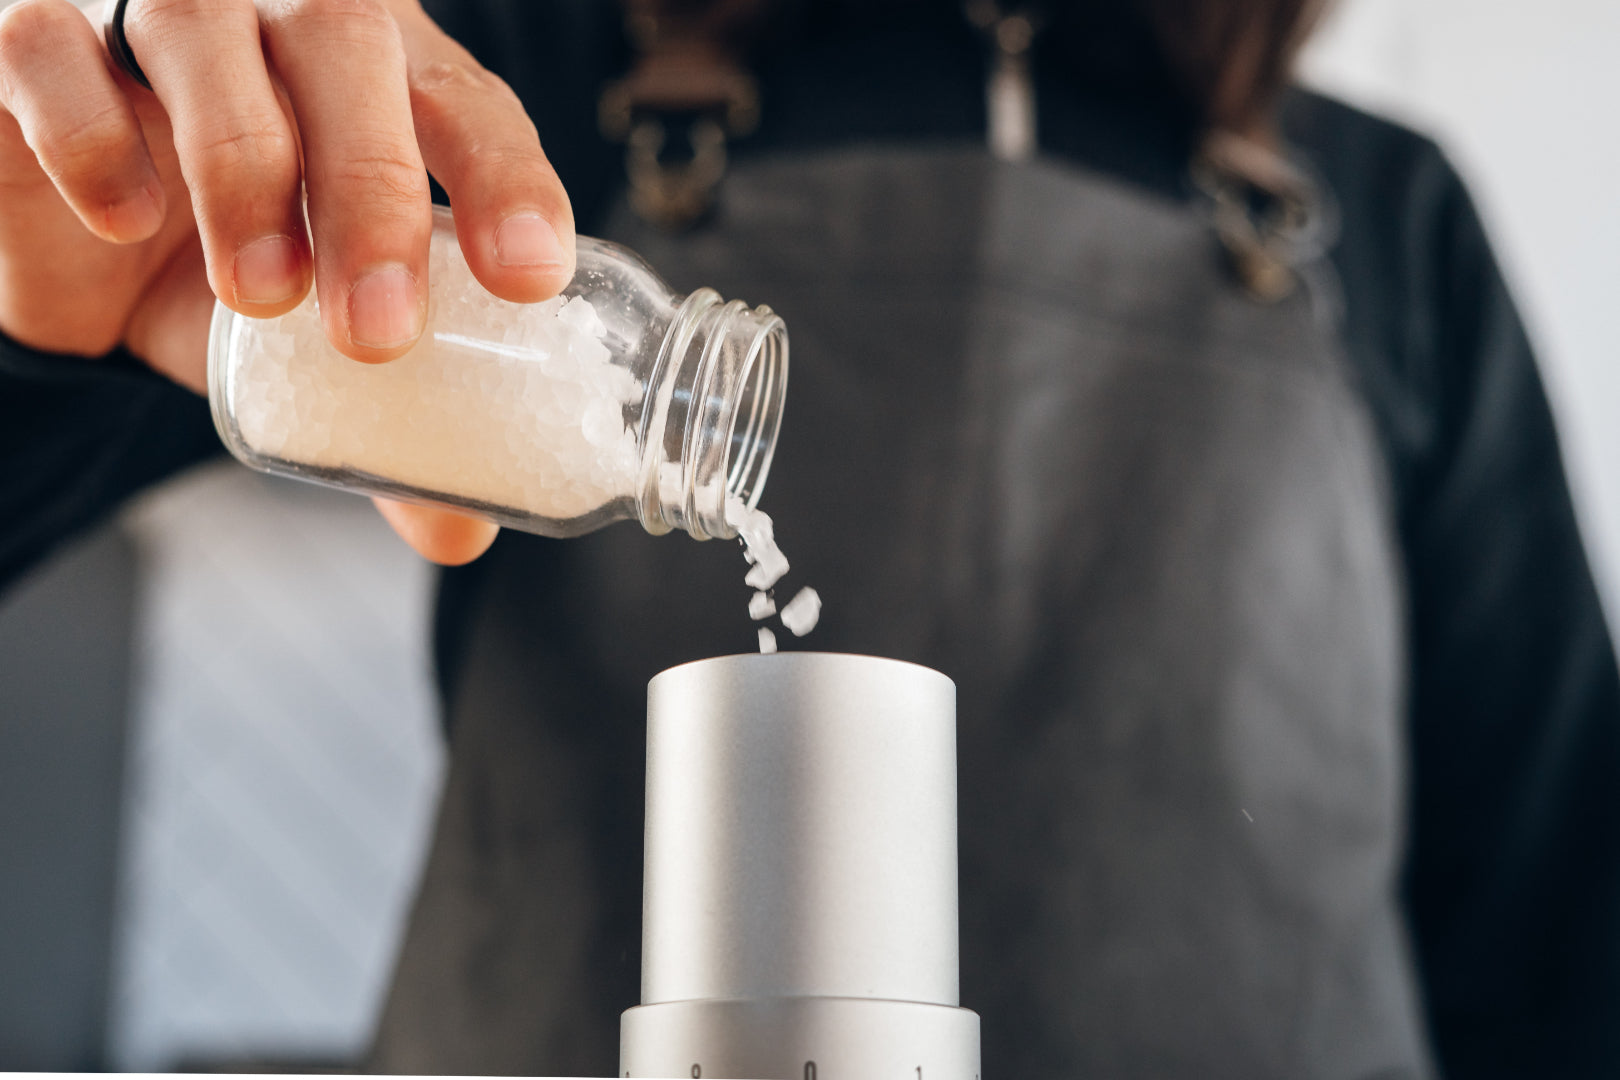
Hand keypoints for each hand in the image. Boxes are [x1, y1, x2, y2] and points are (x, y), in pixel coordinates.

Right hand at [0, 0, 576, 563]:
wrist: (69, 235)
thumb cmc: (220, 260)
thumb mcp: (308, 341)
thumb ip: (381, 416)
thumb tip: (458, 530)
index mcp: (384, 77)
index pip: (467, 104)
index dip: (506, 182)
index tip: (528, 279)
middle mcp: (281, 19)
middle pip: (348, 46)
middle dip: (373, 193)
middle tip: (379, 330)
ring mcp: (157, 12)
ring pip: (205, 32)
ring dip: (244, 168)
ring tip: (262, 296)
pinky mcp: (32, 31)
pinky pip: (50, 48)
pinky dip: (90, 134)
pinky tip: (124, 219)